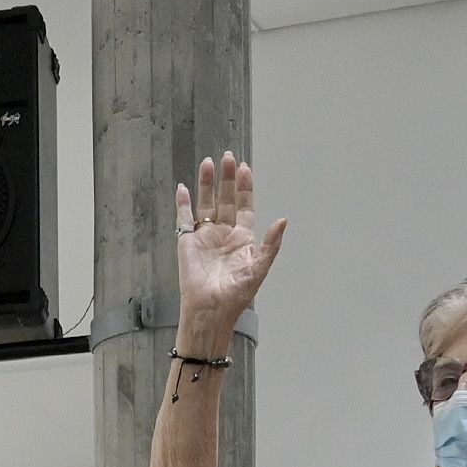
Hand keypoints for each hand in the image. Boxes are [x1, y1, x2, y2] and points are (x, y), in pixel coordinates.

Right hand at [173, 153, 285, 345]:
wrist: (211, 309)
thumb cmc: (236, 294)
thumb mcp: (259, 268)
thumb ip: (271, 243)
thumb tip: (284, 220)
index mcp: (242, 239)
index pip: (244, 206)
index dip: (245, 188)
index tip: (246, 169)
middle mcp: (223, 234)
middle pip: (226, 199)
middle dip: (228, 179)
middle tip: (229, 157)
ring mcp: (205, 237)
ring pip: (206, 203)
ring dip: (207, 184)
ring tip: (208, 163)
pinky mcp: (187, 242)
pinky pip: (184, 218)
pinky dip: (182, 203)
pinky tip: (183, 188)